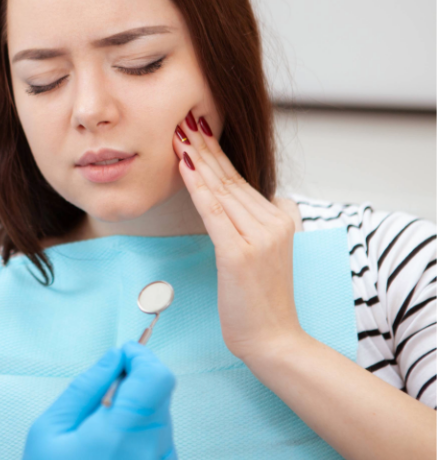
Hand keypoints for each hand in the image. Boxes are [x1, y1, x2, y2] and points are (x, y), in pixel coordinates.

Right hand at [21, 342, 177, 459]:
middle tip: (103, 394)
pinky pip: (160, 443)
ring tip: (101, 433)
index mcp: (122, 435)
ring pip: (161, 418)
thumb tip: (113, 358)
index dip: (142, 357)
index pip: (157, 377)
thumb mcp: (50, 429)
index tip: (123, 354)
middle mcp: (152, 452)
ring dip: (138, 412)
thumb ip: (86, 388)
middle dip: (136, 383)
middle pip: (161, 395)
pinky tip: (112, 451)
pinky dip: (140, 436)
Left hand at [172, 111, 304, 361]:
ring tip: (178, 134)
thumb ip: (255, 224)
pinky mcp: (241, 254)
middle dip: (204, 146)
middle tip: (183, 118)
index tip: (195, 128)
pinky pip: (215, 214)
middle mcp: (274, 222)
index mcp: (281, 218)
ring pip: (221, 190)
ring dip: (197, 159)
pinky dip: (199, 188)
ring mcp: (260, 237)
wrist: (274, 340)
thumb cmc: (261, 302)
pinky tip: (185, 167)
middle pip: (230, 178)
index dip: (216, 153)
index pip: (240, 179)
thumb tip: (243, 199)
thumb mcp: (264, 254)